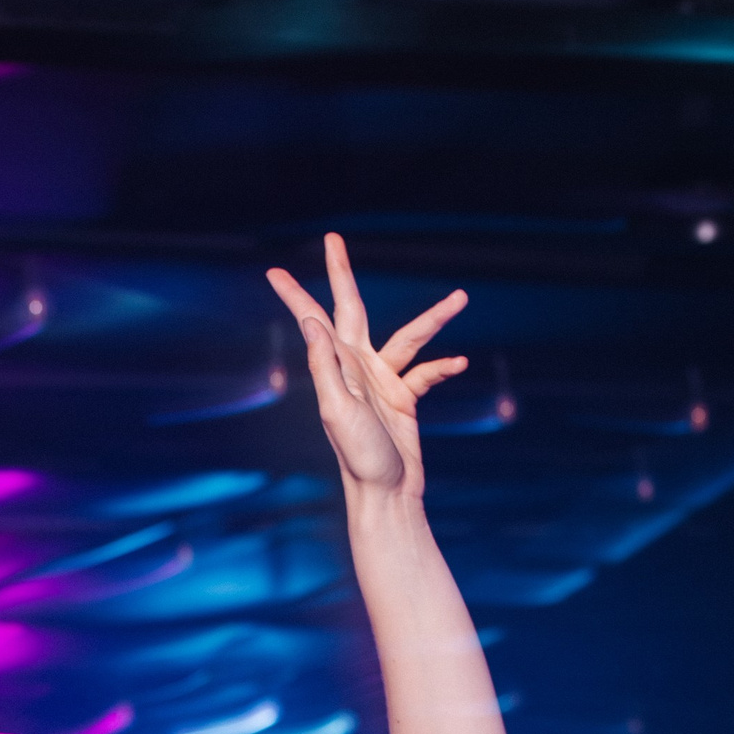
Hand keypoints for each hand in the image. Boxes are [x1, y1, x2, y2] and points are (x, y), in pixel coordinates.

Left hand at [266, 233, 468, 500]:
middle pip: (352, 309)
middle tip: (334, 239)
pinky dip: (442, 368)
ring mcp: (382, 382)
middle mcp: (357, 368)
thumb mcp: (338, 411)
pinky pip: (426, 374)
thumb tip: (312, 323)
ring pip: (409, 338)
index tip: (273, 271)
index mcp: (338, 367)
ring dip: (434, 320)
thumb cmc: (359, 458)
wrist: (386, 494)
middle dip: (342, 275)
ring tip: (461, 299)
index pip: (313, 320)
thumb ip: (326, 367)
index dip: (295, 295)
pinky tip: (458, 364)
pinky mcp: (404, 399)